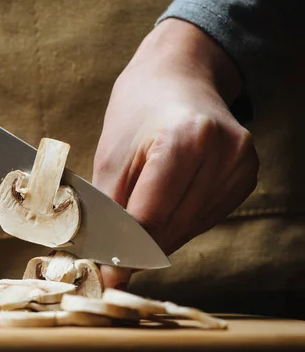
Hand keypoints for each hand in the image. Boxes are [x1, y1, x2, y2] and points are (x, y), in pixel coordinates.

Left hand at [94, 19, 258, 287]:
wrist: (178, 76)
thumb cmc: (138, 109)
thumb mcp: (112, 154)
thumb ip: (110, 208)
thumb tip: (105, 259)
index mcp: (185, 140)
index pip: (152, 216)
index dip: (125, 251)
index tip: (107, 275)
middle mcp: (223, 152)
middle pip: (173, 227)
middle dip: (139, 248)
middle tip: (113, 261)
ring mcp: (241, 165)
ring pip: (190, 228)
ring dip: (159, 238)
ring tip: (135, 227)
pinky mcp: (246, 177)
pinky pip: (205, 219)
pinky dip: (178, 225)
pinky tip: (164, 210)